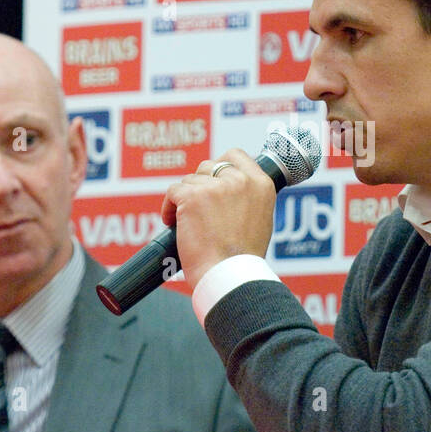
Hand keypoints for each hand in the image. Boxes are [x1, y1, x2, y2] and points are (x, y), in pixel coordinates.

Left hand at [160, 150, 276, 288]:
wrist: (229, 275)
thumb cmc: (243, 259)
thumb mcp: (260, 220)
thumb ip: (246, 198)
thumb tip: (226, 189)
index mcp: (262, 184)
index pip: (236, 155)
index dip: (220, 165)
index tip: (211, 179)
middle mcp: (240, 180)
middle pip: (208, 165)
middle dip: (199, 184)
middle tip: (196, 206)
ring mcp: (215, 187)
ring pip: (189, 181)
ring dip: (184, 199)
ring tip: (186, 222)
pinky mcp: (192, 197)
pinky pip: (173, 192)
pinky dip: (168, 208)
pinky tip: (172, 223)